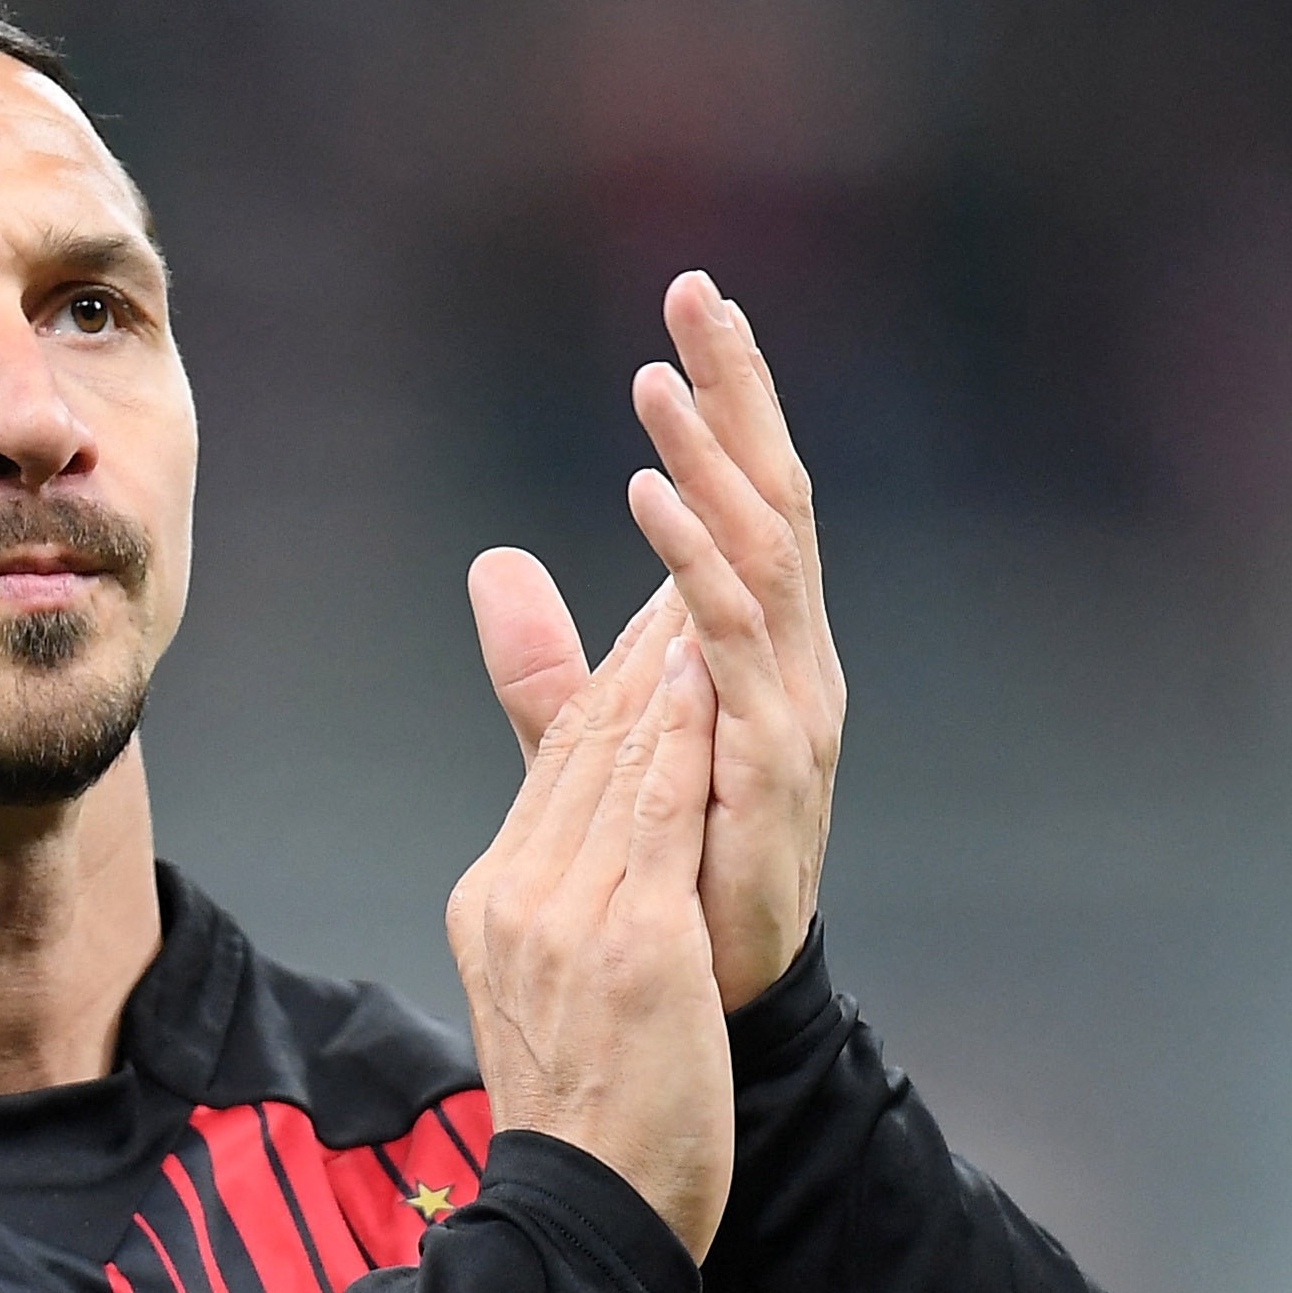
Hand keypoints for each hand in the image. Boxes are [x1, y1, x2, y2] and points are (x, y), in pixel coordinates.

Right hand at [446, 601, 733, 1259]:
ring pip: (615, 757)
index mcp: (495, 902)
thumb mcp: (548, 995)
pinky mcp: (630, 940)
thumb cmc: (587, 1123)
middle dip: (631, 645)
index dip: (600, 680)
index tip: (644, 619)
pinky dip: (675, 729)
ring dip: (656, 657)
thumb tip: (544, 856)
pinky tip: (699, 664)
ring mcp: (567, 914)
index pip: (551, 767)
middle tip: (677, 559)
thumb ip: (556, 898)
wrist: (582, 1215)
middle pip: (578, 743)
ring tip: (695, 578)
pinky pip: (655, 809)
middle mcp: (518, 893)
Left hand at [469, 270, 842, 1009]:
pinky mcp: (770, 761)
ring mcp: (792, 708)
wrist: (715, 1000)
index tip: (694, 302)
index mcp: (763, 647)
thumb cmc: (677, 872)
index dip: (730, 401)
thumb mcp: (596, 745)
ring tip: (655, 383)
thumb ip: (550, 663)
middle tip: (698, 292)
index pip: (751, 495)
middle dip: (740, 392)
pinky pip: (732, 643)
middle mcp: (796, 659)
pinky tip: (651, 504)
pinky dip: (694, 565)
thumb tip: (495, 564)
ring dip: (708, 461)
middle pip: (775, 495)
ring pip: (758, 553)